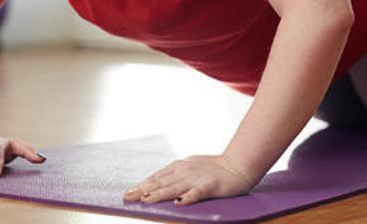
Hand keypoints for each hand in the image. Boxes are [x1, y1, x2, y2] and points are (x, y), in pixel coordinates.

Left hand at [123, 154, 254, 205]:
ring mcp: (197, 178)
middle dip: (143, 190)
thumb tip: (157, 182)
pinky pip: (197, 193)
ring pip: (174, 188)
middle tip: (128, 197)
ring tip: (146, 200)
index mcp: (180, 166)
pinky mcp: (210, 186)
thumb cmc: (213, 167)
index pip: (157, 177)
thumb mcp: (190, 166)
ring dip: (159, 194)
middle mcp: (185, 171)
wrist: (238, 164)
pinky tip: (179, 203)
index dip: (142, 184)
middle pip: (161, 182)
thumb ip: (175, 173)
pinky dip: (188, 198)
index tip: (129, 192)